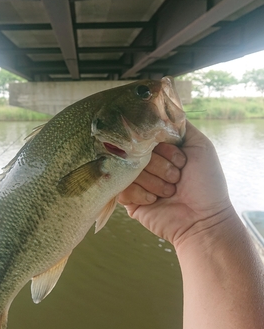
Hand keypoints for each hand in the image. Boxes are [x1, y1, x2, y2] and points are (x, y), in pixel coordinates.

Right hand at [118, 121, 233, 246]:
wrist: (203, 220)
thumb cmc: (206, 183)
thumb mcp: (200, 145)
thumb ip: (179, 125)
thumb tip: (159, 108)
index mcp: (161, 149)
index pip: (147, 135)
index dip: (163, 147)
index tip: (180, 159)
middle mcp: (146, 162)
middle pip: (136, 151)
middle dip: (161, 166)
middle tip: (177, 177)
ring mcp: (136, 180)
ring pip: (129, 170)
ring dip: (154, 182)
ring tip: (170, 191)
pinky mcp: (128, 199)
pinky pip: (122, 188)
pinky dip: (142, 194)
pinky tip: (155, 200)